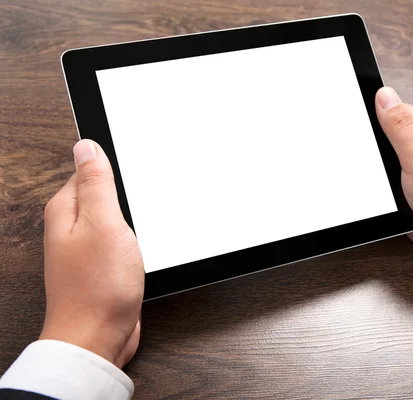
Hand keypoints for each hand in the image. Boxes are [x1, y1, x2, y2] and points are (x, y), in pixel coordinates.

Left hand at [40, 139, 143, 367]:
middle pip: (102, 193)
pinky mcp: (102, 265)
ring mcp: (86, 247)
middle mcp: (71, 227)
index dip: (113, 168)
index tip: (133, 175)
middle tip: (139, 204)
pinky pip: (119, 240)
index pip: (88, 169)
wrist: (98, 335)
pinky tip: (140, 247)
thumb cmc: (98, 285)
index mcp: (66, 209)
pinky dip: (132, 239)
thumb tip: (86, 146)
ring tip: (140, 226)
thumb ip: (96, 183)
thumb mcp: (103, 223)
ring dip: (131, 219)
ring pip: (114, 218)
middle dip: (125, 195)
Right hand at [375, 87, 412, 284]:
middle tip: (381, 167)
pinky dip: (382, 195)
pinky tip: (385, 201)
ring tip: (387, 187)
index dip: (373, 119)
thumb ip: (399, 125)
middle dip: (374, 155)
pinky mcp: (410, 194)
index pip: (391, 111)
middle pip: (383, 140)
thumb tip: (383, 94)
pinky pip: (386, 189)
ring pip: (382, 167)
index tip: (361, 133)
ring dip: (378, 178)